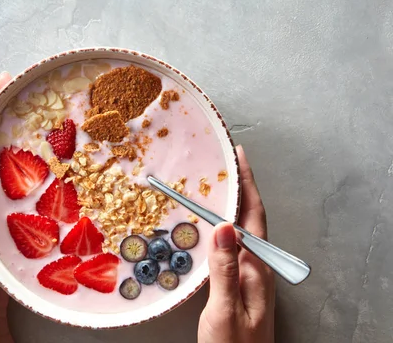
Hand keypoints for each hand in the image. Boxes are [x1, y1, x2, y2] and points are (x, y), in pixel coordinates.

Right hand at [198, 145, 275, 342]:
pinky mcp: (237, 284)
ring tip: (216, 184)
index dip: (248, 184)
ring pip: (240, 230)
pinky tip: (210, 224)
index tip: (240, 157)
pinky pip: (231, 246)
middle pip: (249, 218)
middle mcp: (256, 268)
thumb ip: (225, 269)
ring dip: (230, 204)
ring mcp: (248, 276)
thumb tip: (224, 226)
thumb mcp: (226, 310)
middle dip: (239, 187)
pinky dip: (221, 226)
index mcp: (257, 269)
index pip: (254, 217)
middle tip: (224, 162)